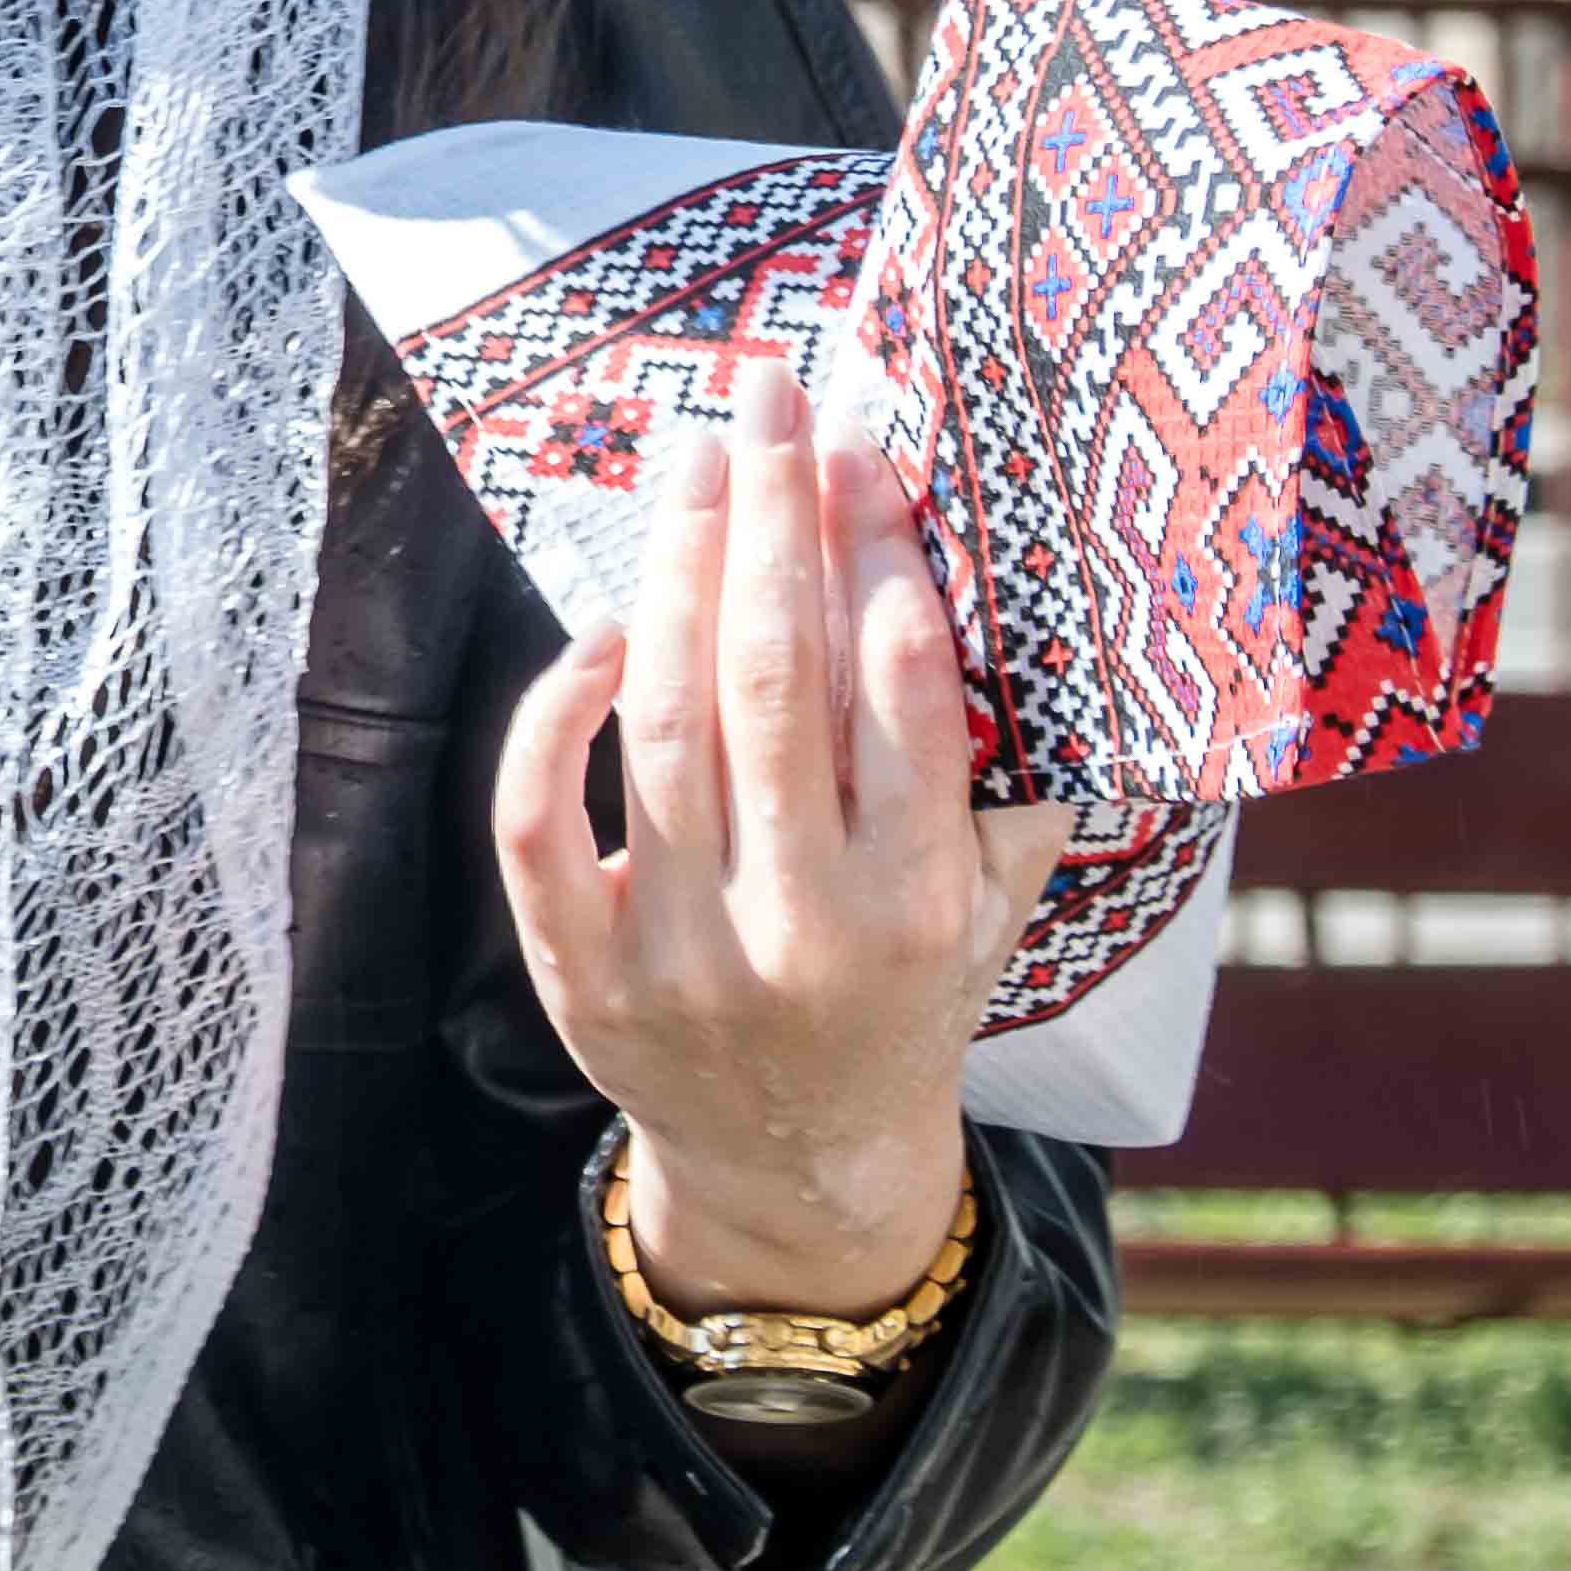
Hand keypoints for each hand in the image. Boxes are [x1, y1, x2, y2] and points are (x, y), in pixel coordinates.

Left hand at [486, 372, 1072, 1314]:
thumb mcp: (990, 908)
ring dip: (673, 575)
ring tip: (693, 469)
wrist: (799, 1170)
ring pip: (661, 725)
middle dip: (768, 521)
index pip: (900, 692)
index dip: (877, 555)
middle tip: (766, 400)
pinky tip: (601, 628)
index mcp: (921, 904)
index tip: (858, 452)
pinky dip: (557, 713)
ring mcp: (680, 954)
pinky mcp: (580, 974)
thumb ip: (1008, 776)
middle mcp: (803, 928)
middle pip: (771, 680)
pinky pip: (539, 818)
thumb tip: (1031, 591)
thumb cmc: (905, 1002)